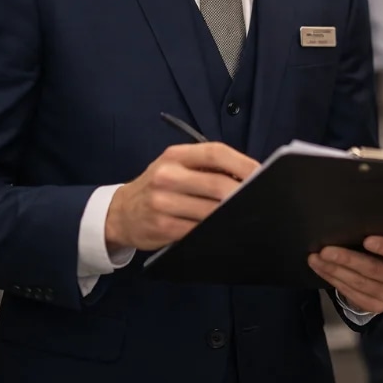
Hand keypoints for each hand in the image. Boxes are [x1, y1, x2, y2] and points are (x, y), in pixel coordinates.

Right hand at [105, 143, 258, 250]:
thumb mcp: (175, 166)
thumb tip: (249, 175)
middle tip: (259, 200)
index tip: (261, 174)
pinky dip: (215, 230)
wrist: (120, 213)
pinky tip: (223, 229)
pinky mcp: (162, 226)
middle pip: (217, 184)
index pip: (215, 152)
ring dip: (232, 214)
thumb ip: (206, 167)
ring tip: (245, 215)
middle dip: (242, 193)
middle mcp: (167, 175)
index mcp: (176, 155)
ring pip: (210, 210)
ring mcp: (162, 202)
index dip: (243, 163)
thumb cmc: (158, 186)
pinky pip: (198, 230)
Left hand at [308, 236, 382, 313]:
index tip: (366, 239)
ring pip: (360, 284)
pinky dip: (334, 281)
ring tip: (316, 258)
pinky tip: (322, 269)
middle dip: (348, 259)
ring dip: (334, 271)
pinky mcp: (377, 307)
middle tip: (326, 250)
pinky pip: (352, 294)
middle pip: (375, 270)